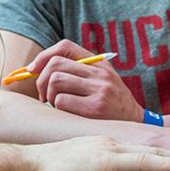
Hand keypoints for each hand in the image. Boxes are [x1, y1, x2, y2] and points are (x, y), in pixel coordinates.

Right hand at [18, 136, 169, 170]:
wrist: (23, 168)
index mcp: (103, 146)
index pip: (142, 151)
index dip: (167, 155)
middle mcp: (109, 142)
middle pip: (153, 149)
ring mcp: (107, 149)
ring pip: (153, 153)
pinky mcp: (103, 161)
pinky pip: (141, 163)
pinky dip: (166, 164)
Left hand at [29, 40, 143, 122]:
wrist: (137, 124)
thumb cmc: (111, 104)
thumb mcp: (101, 80)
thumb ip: (77, 71)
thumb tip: (36, 69)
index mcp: (99, 63)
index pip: (65, 46)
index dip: (43, 56)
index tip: (32, 69)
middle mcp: (99, 73)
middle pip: (55, 64)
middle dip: (41, 79)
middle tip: (43, 94)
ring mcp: (99, 90)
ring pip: (55, 81)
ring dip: (48, 95)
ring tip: (55, 104)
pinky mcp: (95, 109)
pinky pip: (61, 101)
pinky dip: (57, 107)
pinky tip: (66, 114)